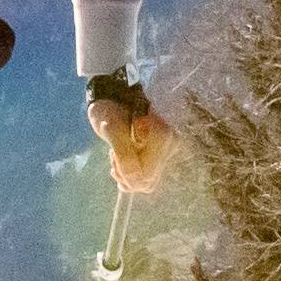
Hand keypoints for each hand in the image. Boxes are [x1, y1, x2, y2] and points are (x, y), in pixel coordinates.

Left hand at [87, 72, 170, 196]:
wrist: (112, 98)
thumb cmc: (111, 110)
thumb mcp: (112, 130)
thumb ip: (124, 154)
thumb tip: (134, 179)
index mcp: (162, 137)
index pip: (147, 175)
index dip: (127, 175)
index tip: (113, 156)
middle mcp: (169, 146)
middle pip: (147, 182)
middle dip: (125, 175)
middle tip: (112, 154)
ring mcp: (165, 152)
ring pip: (146, 182)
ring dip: (126, 175)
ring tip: (115, 155)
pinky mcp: (158, 155)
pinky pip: (146, 178)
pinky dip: (130, 174)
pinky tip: (120, 160)